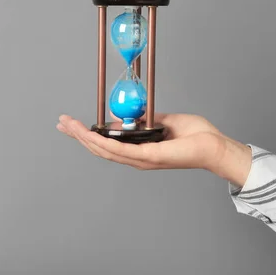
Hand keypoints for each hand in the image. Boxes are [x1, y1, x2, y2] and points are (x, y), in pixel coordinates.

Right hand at [56, 113, 252, 186]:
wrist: (214, 145)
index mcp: (139, 151)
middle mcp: (136, 159)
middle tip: (62, 123)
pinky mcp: (148, 157)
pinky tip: (91, 134)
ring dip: (84, 138)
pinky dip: (104, 142)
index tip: (73, 125)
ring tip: (69, 126)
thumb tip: (130, 114)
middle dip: (78, 136)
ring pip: (105, 150)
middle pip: (100, 149)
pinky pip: (121, 150)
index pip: (107, 144)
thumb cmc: (196, 136)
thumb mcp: (165, 121)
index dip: (88, 136)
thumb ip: (146, 119)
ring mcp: (141, 160)